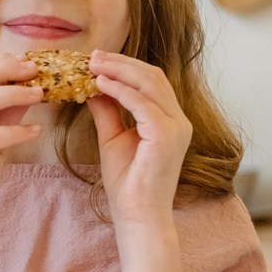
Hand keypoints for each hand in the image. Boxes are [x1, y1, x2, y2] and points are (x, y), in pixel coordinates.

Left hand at [87, 51, 192, 229]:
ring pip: (149, 85)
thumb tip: (94, 87)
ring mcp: (177, 127)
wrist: (137, 215)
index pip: (151, 82)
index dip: (125, 66)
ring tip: (93, 64)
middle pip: (152, 77)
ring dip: (119, 71)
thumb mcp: (113, 138)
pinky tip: (100, 84)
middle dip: (121, 63)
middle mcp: (179, 121)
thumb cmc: (128, 183)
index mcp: (170, 120)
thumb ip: (108, 111)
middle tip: (93, 55)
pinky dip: (120, 90)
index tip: (97, 59)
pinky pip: (142, 103)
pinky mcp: (167, 135)